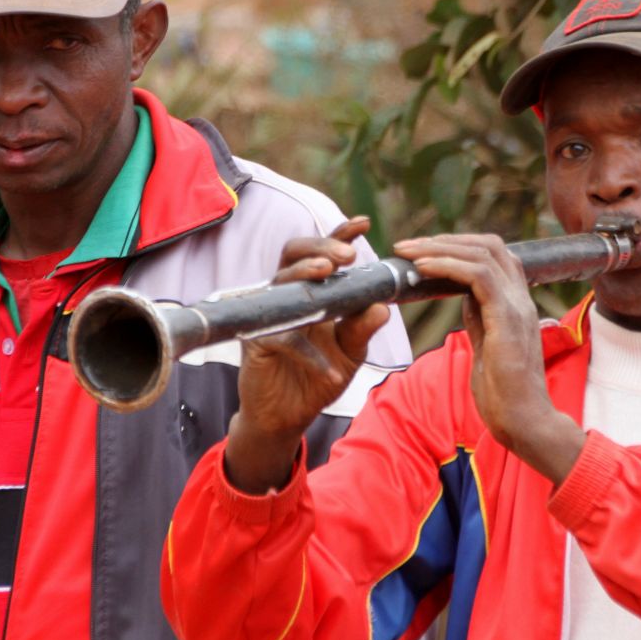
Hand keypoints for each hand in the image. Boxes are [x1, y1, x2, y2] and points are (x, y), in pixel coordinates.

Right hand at [224, 216, 389, 493]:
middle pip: (295, 253)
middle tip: (347, 254)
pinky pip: (285, 339)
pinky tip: (332, 372)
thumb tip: (384, 307)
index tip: (364, 223)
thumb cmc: (319, 376)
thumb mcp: (350, 353)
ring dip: (305, 275)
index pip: (324, 253)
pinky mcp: (257, 341)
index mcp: (313, 291)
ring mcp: (269, 314)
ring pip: (282, 282)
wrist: (287, 416)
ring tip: (330, 273)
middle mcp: (288, 295)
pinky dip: (311, 355)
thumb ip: (363, 330)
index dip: (341, 234)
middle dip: (321, 247)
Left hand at [393, 233, 583, 484]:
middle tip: (408, 246)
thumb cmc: (504, 395)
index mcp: (516, 303)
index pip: (494, 255)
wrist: (525, 423)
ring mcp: (516, 307)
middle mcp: (520, 299)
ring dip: (440, 248)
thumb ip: (479, 317)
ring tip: (409, 252)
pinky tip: (422, 268)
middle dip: (445, 240)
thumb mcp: (486, 345)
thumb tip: (463, 293)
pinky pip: (479, 277)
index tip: (424, 251)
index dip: (458, 246)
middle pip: (489, 245)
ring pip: (483, 254)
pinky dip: (448, 265)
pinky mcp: (507, 320)